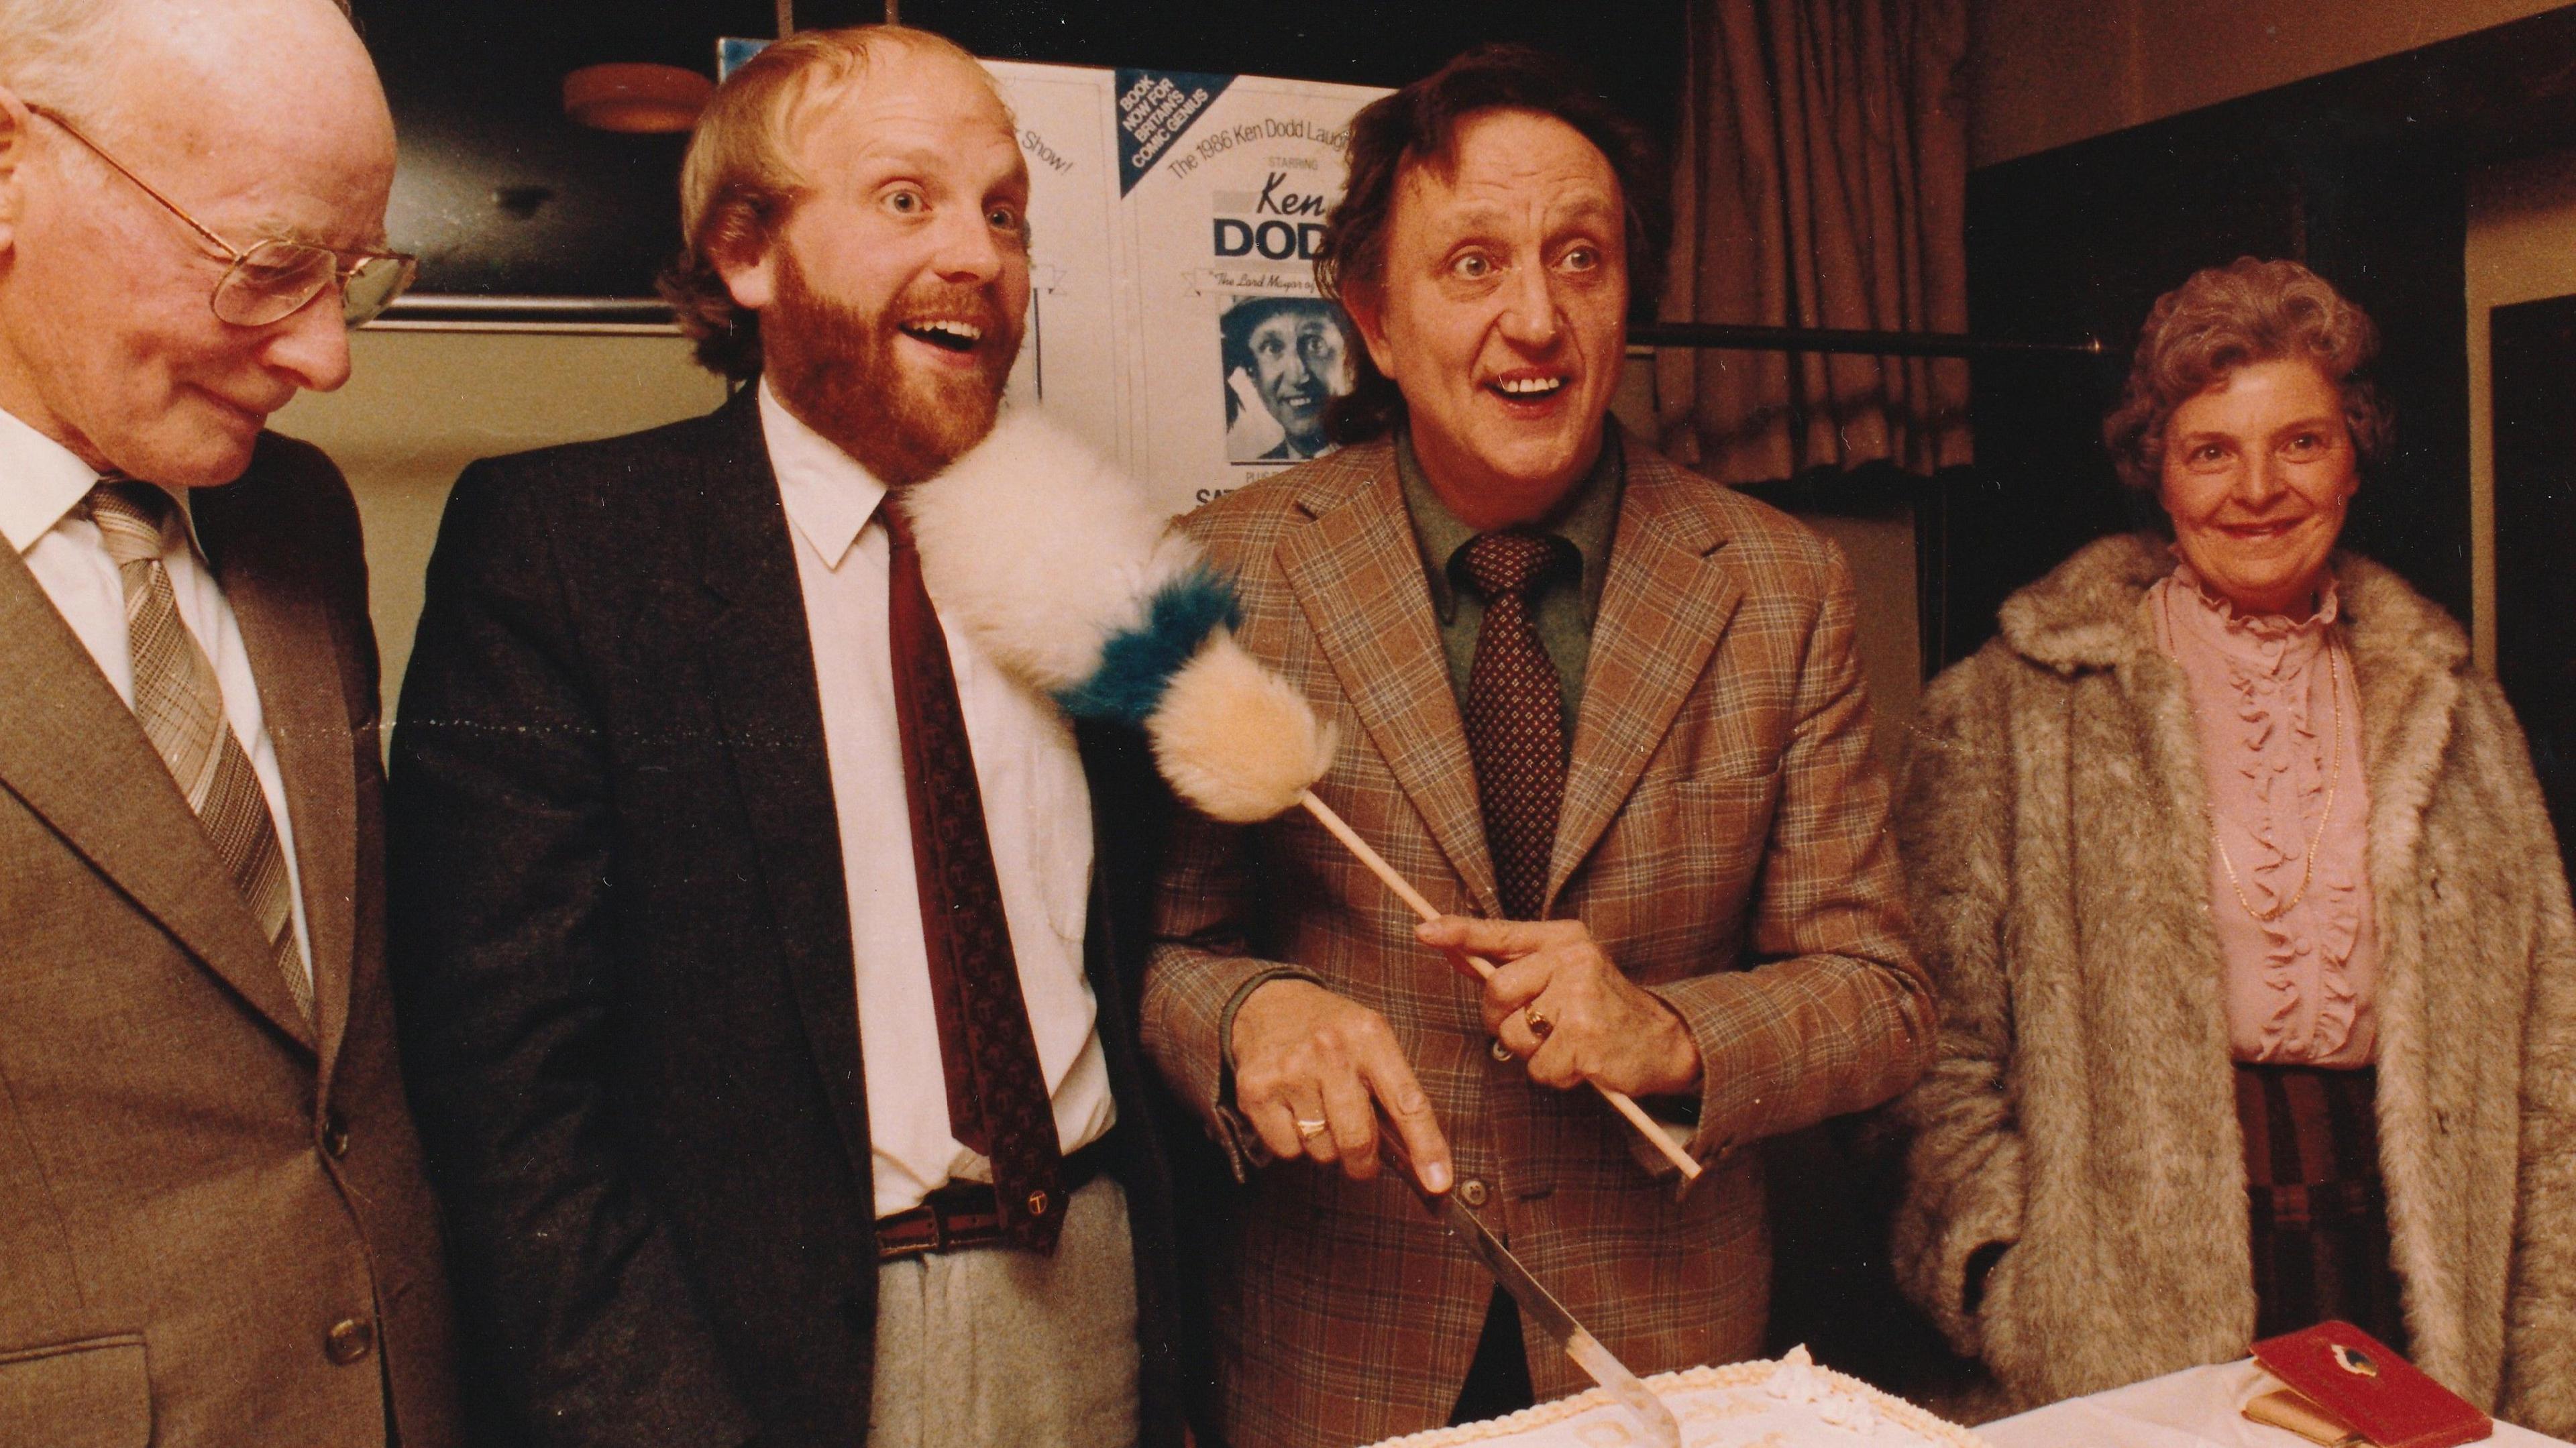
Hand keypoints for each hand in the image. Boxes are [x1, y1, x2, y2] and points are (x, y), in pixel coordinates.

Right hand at [1229, 978, 1452, 1191]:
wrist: (1266, 1003)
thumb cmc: (1331, 1031)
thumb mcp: (1371, 1042)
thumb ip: (1395, 1092)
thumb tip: (1421, 1161)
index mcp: (1370, 1035)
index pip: (1407, 1102)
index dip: (1427, 1147)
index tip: (1438, 1183)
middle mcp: (1330, 1050)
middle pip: (1358, 1139)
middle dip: (1365, 1162)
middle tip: (1363, 1157)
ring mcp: (1290, 1071)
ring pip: (1322, 1151)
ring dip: (1327, 1146)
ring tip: (1319, 1110)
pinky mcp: (1256, 1091)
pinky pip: (1288, 1150)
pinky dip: (1294, 1143)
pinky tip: (1293, 1111)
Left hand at [1417, 917, 1701, 1097]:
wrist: (1665, 1041)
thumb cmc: (1603, 1007)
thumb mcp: (1565, 971)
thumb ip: (1515, 964)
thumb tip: (1454, 952)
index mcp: (1565, 939)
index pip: (1501, 932)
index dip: (1458, 932)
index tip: (1424, 931)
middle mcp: (1574, 960)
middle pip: (1496, 993)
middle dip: (1503, 1020)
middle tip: (1536, 1029)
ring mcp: (1581, 1000)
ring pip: (1514, 1036)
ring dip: (1534, 1052)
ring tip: (1568, 1043)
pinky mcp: (1586, 1041)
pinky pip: (1539, 1069)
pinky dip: (1555, 1075)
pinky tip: (1582, 1063)